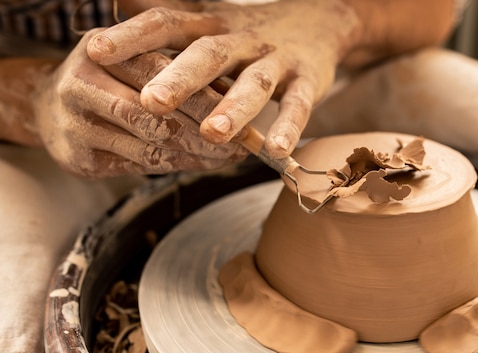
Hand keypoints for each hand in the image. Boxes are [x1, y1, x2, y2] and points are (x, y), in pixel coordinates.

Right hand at [32, 30, 246, 176]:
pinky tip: (201, 165)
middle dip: (205, 133)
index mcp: (102, 50)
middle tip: (241, 145)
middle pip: (156, 114)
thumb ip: (176, 73)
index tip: (240, 113)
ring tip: (228, 158)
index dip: (204, 97)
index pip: (161, 75)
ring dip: (196, 155)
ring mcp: (75, 124)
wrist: (46, 107)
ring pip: (150, 144)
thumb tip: (234, 94)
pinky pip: (139, 165)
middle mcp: (82, 83)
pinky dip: (176, 166)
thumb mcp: (136, 62)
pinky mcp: (78, 158)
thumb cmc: (109, 81)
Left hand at [87, 0, 362, 158]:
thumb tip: (111, 4)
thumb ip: (167, 19)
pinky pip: (299, 104)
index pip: (167, 23)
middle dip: (179, 78)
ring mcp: (276, 59)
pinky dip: (289, 127)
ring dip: (233, 107)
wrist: (320, 20)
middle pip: (208, 53)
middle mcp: (241, 38)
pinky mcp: (308, 80)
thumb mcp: (208, 18)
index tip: (95, 51)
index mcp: (211, 24)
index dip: (132, 36)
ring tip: (212, 133)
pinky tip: (275, 151)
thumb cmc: (251, 30)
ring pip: (254, 82)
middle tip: (149, 101)